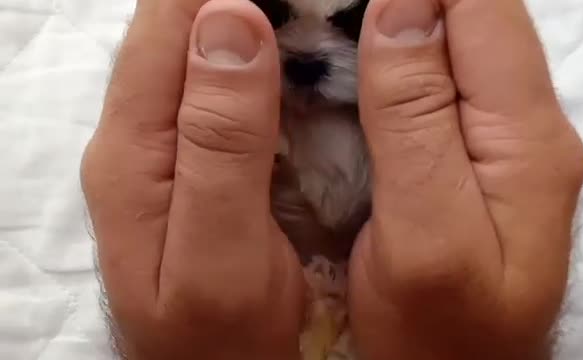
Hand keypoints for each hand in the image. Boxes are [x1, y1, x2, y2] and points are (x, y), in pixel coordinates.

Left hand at [81, 1, 303, 358]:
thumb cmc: (222, 337)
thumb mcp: (221, 254)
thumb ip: (220, 142)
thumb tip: (229, 20)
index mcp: (133, 150)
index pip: (165, 27)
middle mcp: (137, 138)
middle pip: (177, 31)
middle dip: (238, 0)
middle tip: (310, 0)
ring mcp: (163, 148)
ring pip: (199, 54)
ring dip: (248, 23)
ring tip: (306, 13)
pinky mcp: (193, 162)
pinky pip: (219, 89)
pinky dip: (255, 61)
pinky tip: (290, 57)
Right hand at [349, 0, 582, 358]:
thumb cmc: (436, 329)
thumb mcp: (424, 232)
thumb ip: (416, 118)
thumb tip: (403, 6)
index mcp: (525, 140)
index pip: (485, 11)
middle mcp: (530, 128)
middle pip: (480, 18)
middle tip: (334, 7)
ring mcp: (508, 140)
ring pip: (465, 43)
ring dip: (407, 19)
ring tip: (342, 21)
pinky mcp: (481, 155)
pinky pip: (450, 79)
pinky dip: (407, 55)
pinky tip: (369, 58)